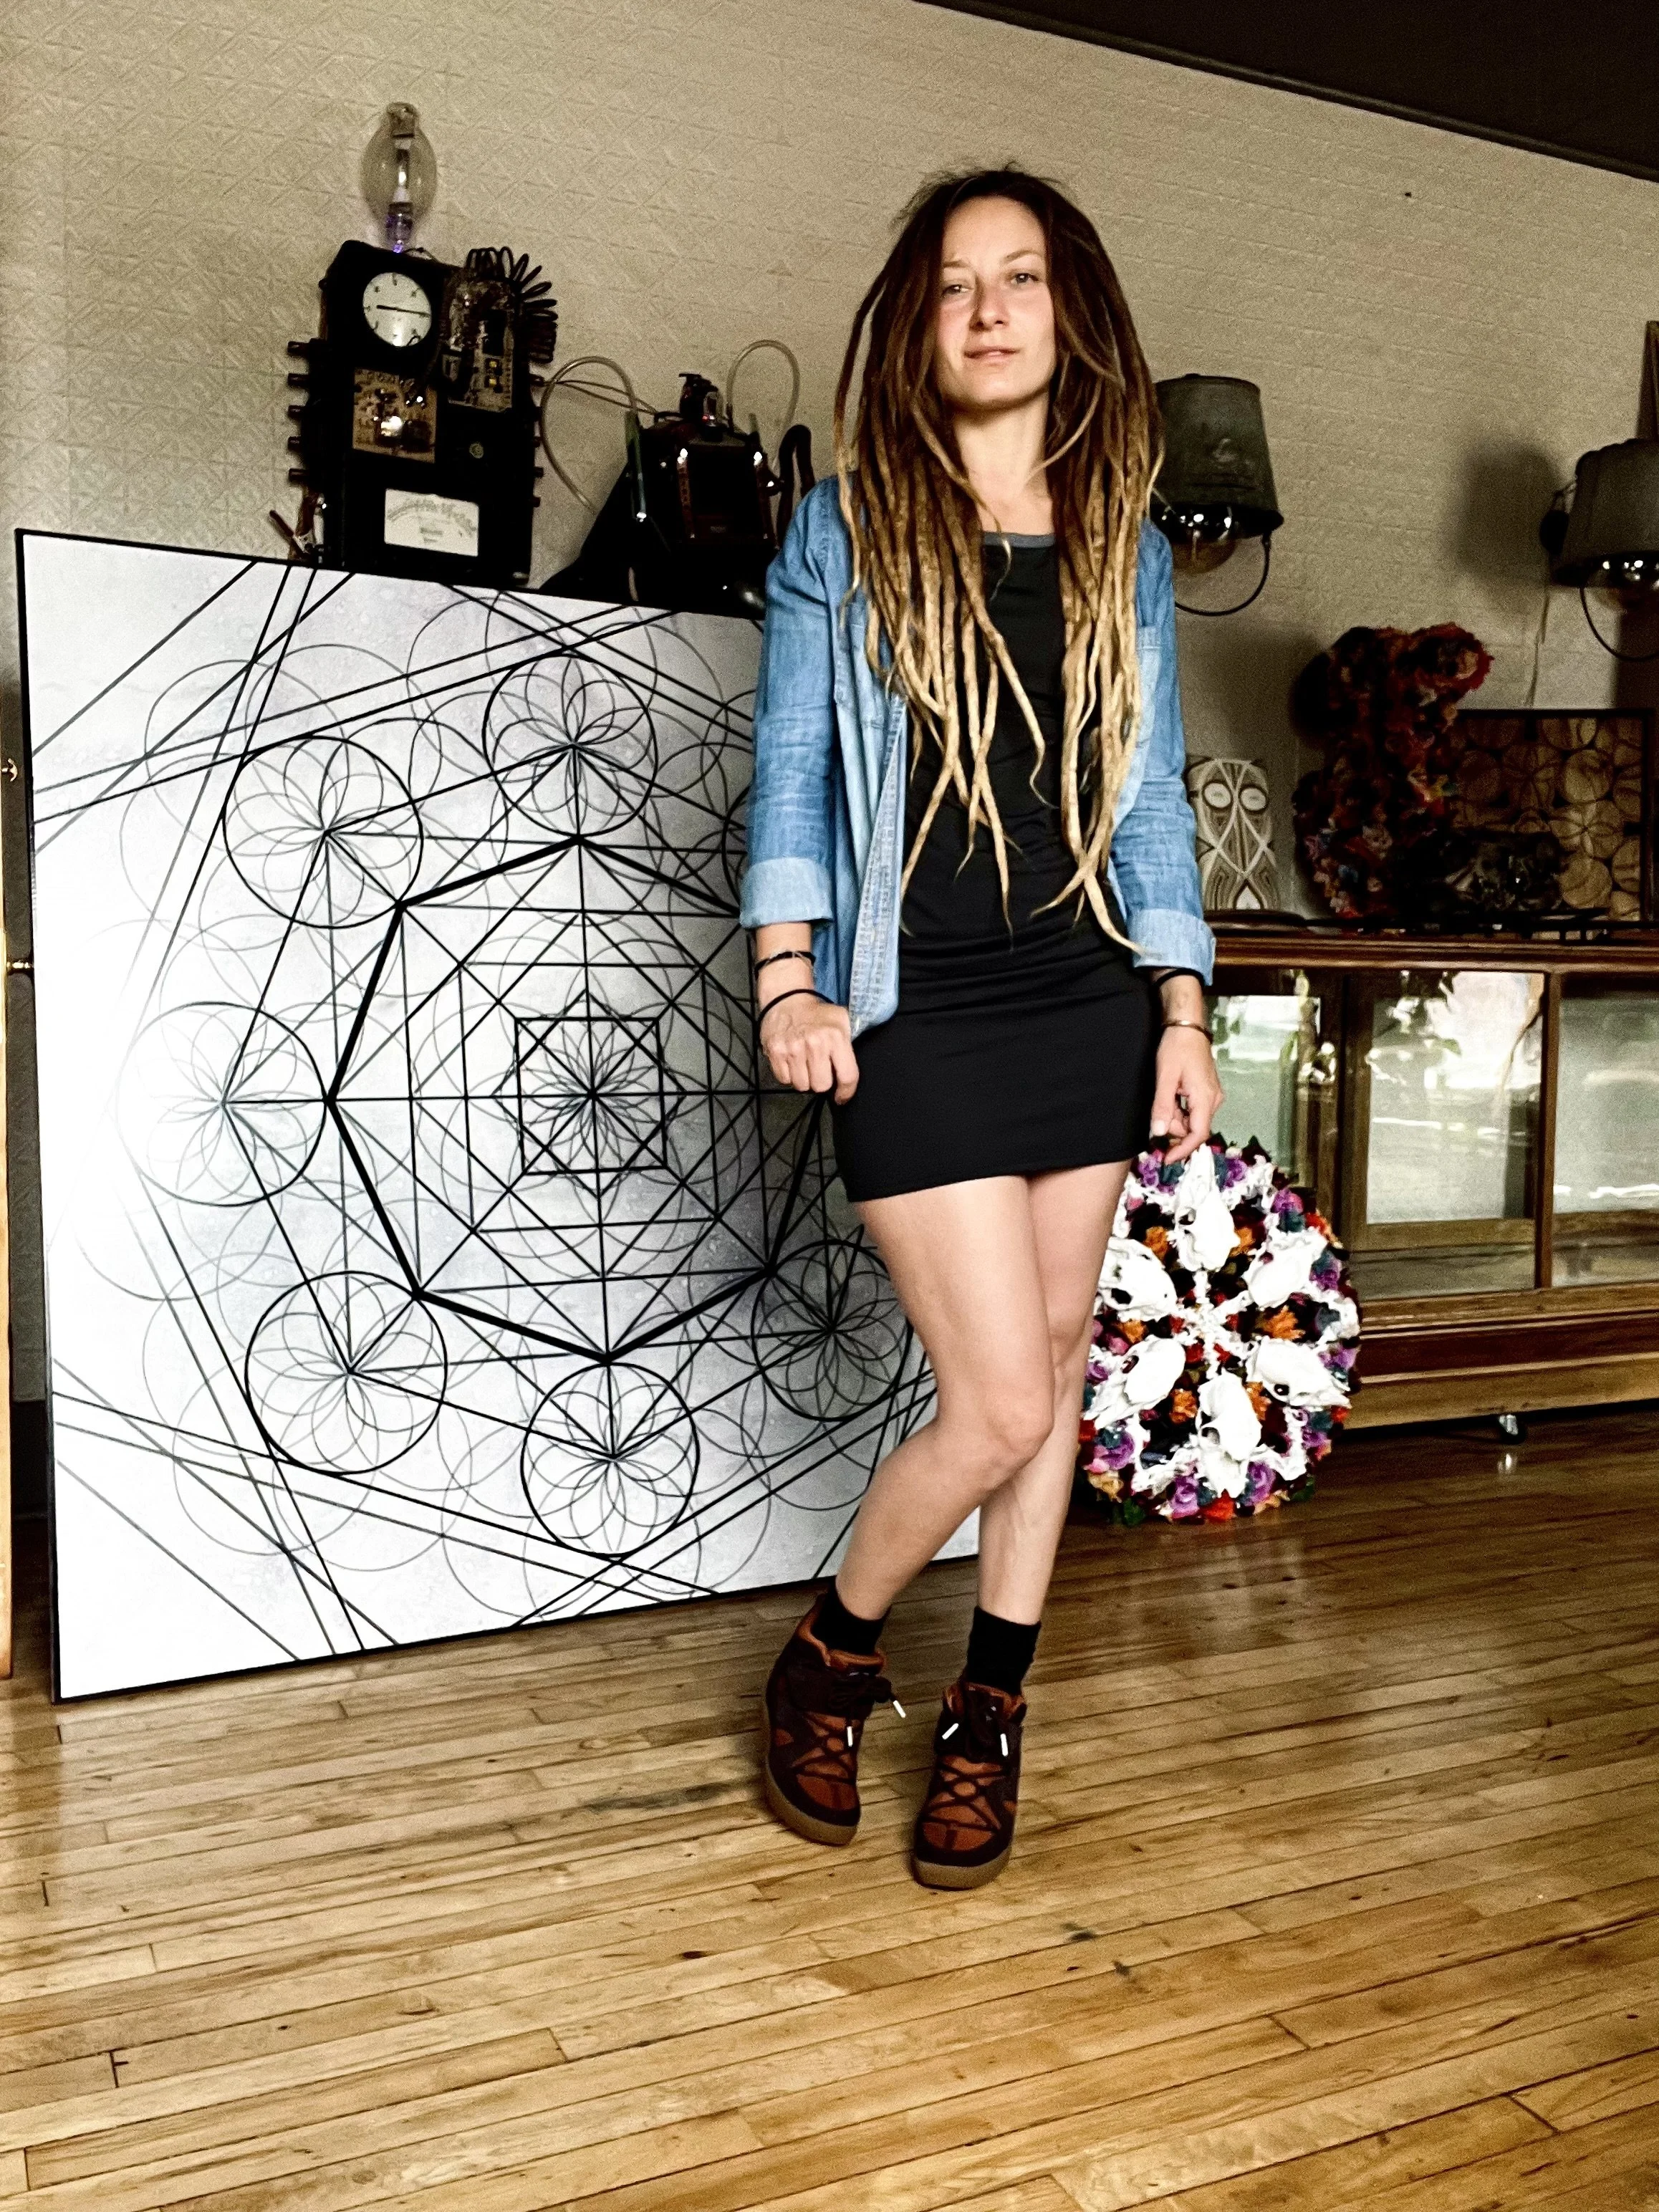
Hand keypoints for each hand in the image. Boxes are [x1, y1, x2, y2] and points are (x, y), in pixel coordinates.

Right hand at [760, 990, 859, 1102]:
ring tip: (804, 1064)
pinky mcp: (776, 1052)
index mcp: (836, 1037)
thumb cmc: (816, 1014)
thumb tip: (850, 1075)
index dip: (846, 1092)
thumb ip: (849, 1046)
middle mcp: (815, 1044)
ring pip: (802, 1086)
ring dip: (804, 1079)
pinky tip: (792, 1061)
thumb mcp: (842, 1021)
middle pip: (822, 1086)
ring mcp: (793, 1049)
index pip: (847, 1076)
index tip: (842, 1096)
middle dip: (822, 1081)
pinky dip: (789, 1075)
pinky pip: (784, 1079)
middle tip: (819, 1069)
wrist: (787, 999)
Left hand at [1150, 1024, 1222, 1163]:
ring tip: (1166, 1093)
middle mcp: (1213, 1100)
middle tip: (1159, 1109)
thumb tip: (1160, 1133)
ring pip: (1193, 1119)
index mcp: (1205, 1098)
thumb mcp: (1165, 1078)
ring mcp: (1212, 1095)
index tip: (1167, 1158)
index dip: (1183, 1149)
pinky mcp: (1208, 1091)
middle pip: (1194, 1127)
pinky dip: (1181, 1108)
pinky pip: (1194, 1109)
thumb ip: (1163, 1107)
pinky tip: (1172, 1094)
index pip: (1198, 1134)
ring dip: (1177, 1115)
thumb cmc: (1177, 1048)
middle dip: (1175, 1126)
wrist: (1187, 1027)